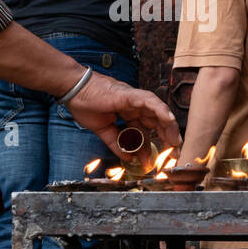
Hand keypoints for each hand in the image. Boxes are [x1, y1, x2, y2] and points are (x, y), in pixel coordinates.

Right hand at [66, 71, 181, 160]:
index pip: (147, 129)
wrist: (72, 90)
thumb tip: (128, 158)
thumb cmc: (84, 104)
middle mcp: (134, 105)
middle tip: (174, 153)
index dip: (155, 143)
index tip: (162, 157)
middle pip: (156, 121)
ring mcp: (133, 99)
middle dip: (166, 137)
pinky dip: (160, 109)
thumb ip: (116, 143)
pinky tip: (168, 119)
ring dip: (168, 126)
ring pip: (157, 111)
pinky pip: (149, 101)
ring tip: (175, 141)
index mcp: (128, 112)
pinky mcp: (129, 94)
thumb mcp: (103, 130)